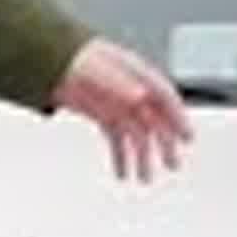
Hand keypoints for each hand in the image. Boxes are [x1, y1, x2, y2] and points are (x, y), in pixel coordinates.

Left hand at [52, 39, 196, 182]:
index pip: (165, 97)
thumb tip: (139, 95)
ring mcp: (118, 105)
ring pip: (137, 135)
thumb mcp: (98, 69)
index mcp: (136, 74)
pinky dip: (121, 157)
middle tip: (171, 164)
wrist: (49, 60)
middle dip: (164, 144)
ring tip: (144, 178)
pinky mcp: (104, 116)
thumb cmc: (75, 58)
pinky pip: (118, 140)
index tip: (187, 137)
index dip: (178, 117)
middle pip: (155, 120)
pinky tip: (122, 173)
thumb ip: (120, 84)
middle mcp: (131, 91)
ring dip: (142, 157)